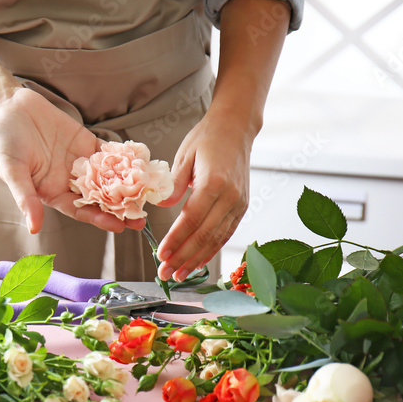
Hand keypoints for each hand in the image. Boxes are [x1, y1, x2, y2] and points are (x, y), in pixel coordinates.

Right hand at [0, 87, 147, 234]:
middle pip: (100, 199)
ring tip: (148, 193)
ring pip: (108, 178)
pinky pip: (108, 153)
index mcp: (52, 193)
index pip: (81, 211)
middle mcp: (69, 181)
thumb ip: (24, 198)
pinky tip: (141, 163)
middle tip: (143, 217)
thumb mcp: (12, 171)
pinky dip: (124, 158)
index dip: (100, 219)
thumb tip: (33, 228)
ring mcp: (80, 162)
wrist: (7, 107)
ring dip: (128, 186)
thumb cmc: (3, 141)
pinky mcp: (87, 142)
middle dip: (120, 208)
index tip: (120, 226)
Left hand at [154, 111, 253, 281]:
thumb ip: (173, 184)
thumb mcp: (184, 156)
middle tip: (165, 272)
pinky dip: (211, 250)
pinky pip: (226, 234)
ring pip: (217, 240)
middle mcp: (230, 196)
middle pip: (204, 235)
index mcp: (214, 182)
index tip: (160, 255)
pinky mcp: (242, 207)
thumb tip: (160, 207)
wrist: (236, 128)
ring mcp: (239, 203)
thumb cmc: (208, 137)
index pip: (191, 220)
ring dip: (196, 259)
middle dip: (183, 257)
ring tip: (179, 274)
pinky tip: (198, 262)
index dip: (175, 240)